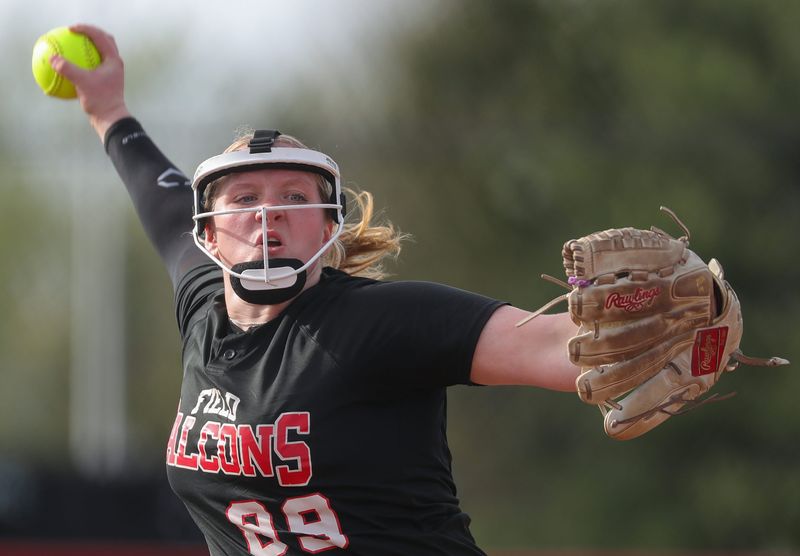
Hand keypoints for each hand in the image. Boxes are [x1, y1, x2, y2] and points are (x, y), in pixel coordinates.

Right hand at [49, 24, 130, 140]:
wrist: (110, 118)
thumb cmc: (100, 101)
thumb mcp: (82, 83)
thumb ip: (67, 69)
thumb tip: (52, 58)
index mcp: (113, 60)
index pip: (100, 37)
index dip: (85, 29)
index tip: (70, 29)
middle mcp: (115, 64)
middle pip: (104, 40)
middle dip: (90, 33)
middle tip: (75, 32)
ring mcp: (111, 72)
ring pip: (100, 52)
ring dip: (88, 46)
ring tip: (73, 44)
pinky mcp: (106, 80)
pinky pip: (94, 65)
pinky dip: (83, 61)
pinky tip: (70, 65)